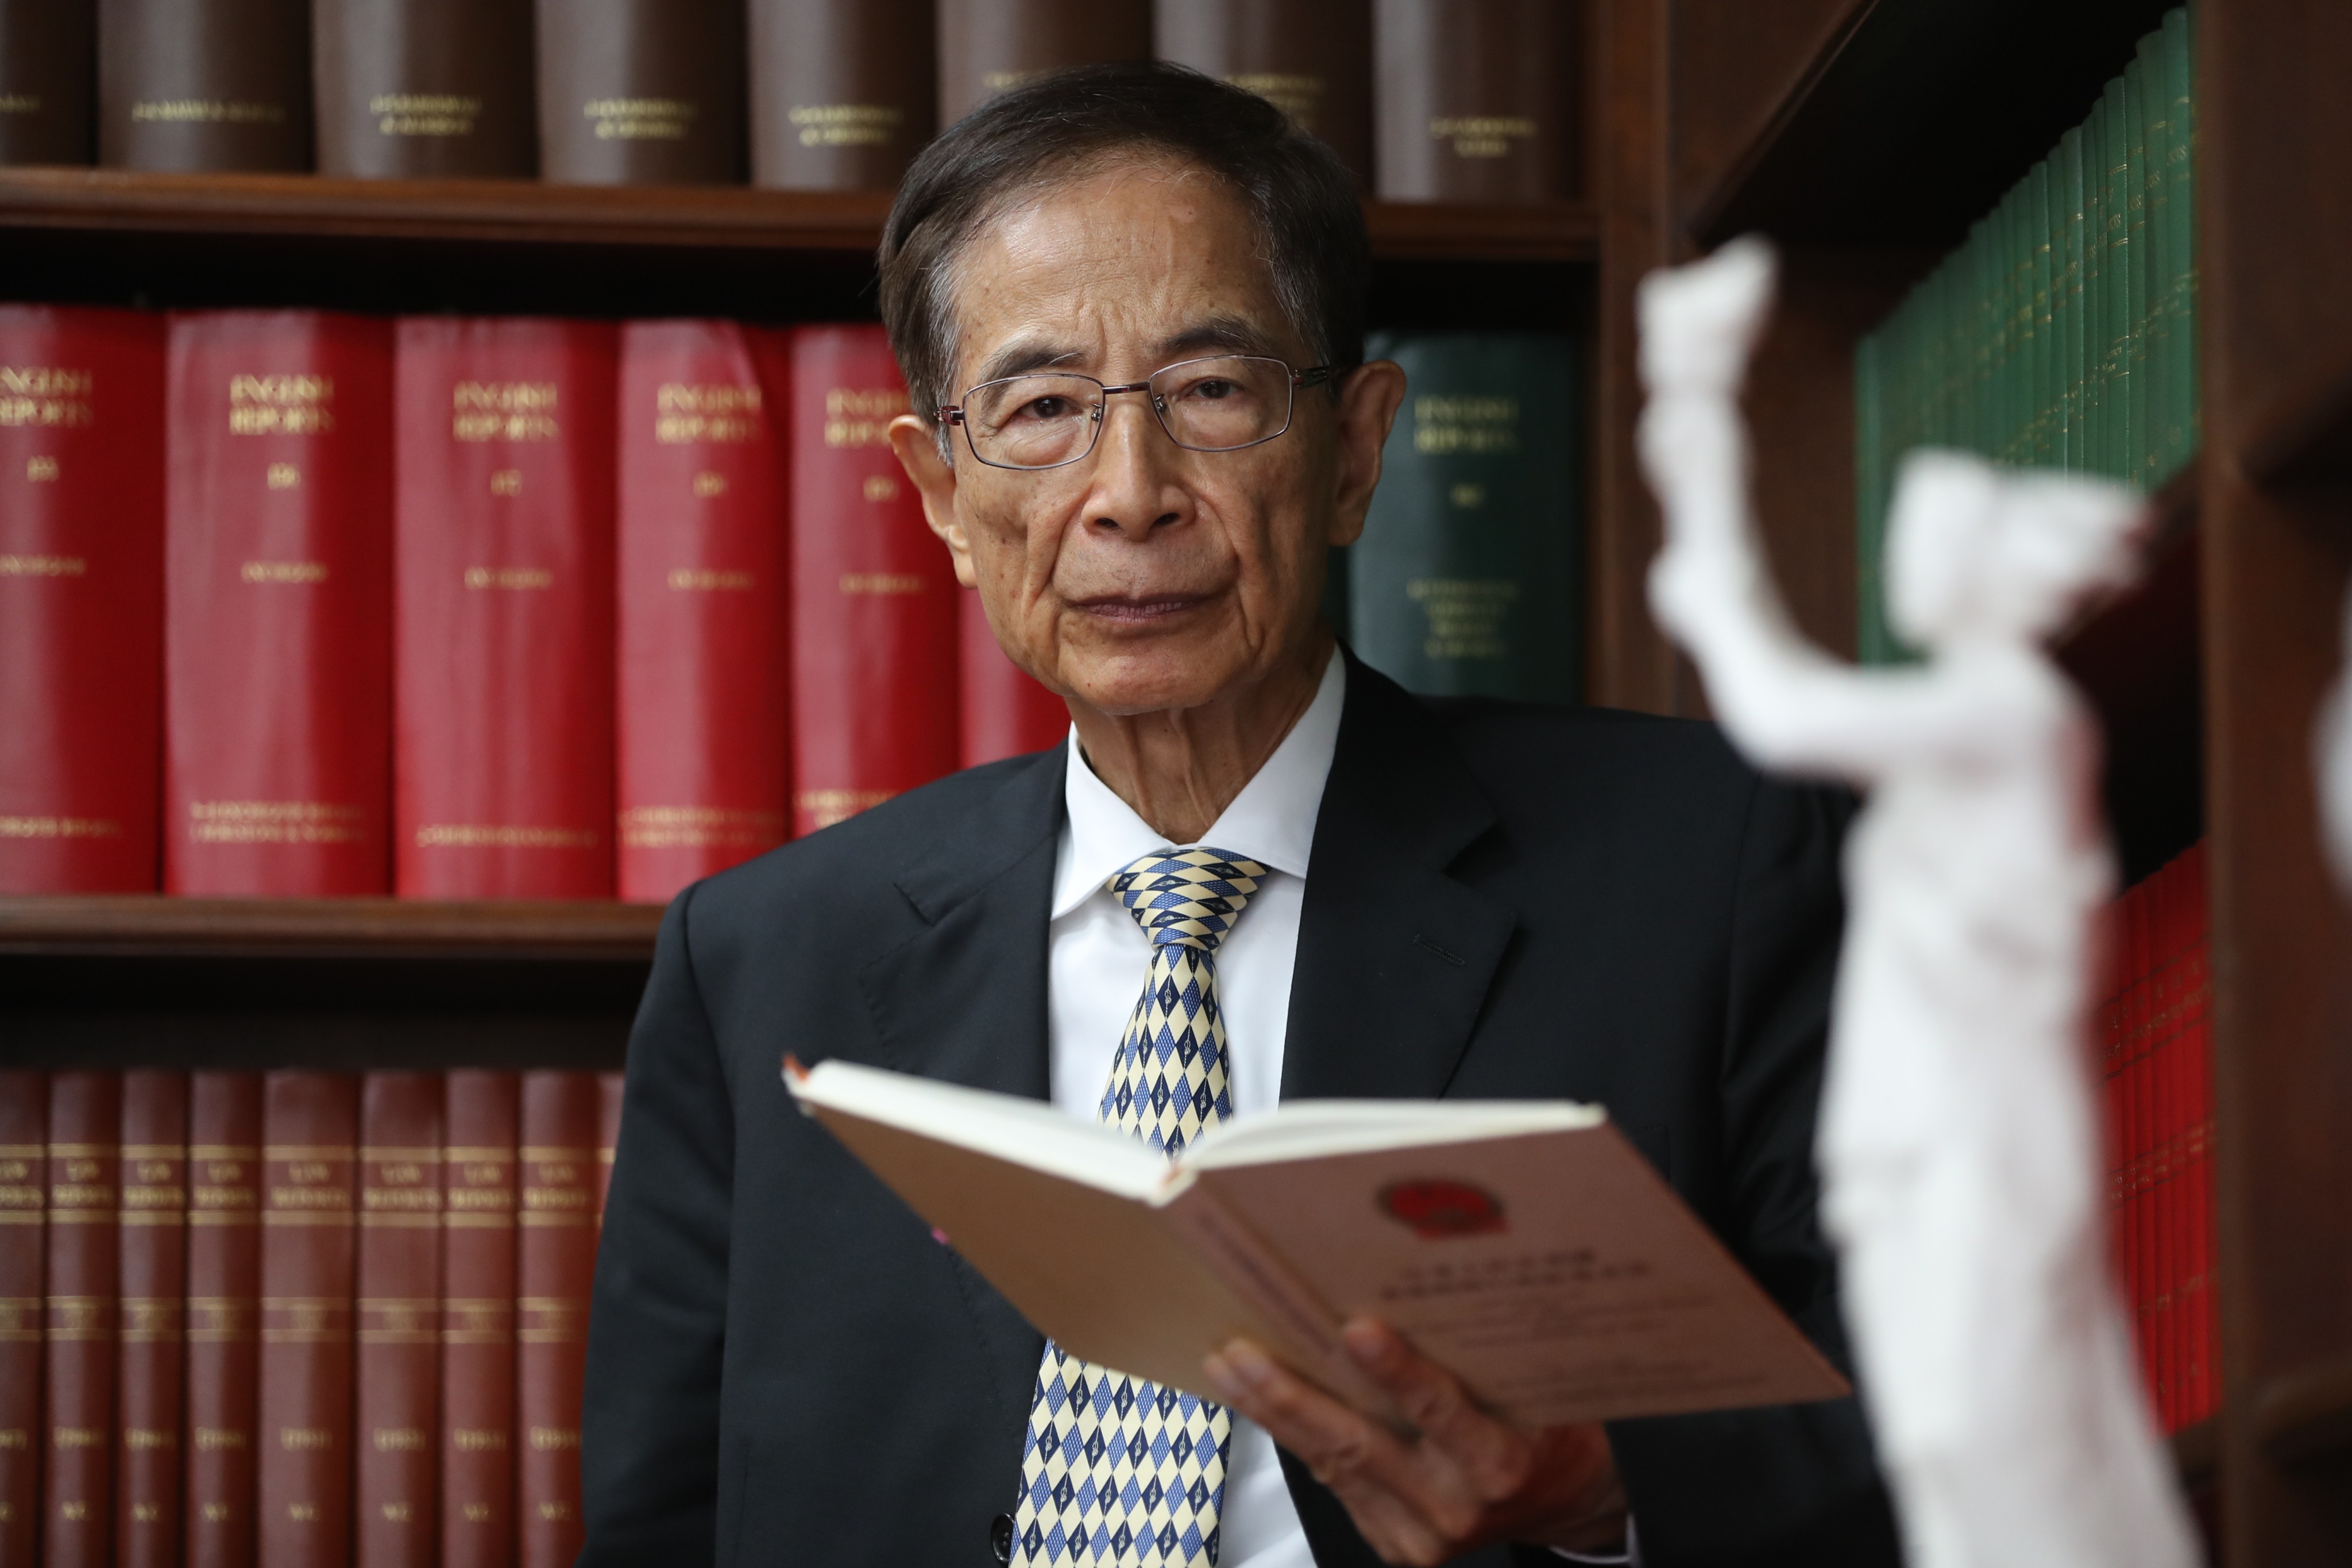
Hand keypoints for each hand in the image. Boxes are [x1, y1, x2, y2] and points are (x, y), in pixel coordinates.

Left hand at [1203, 1320, 1625, 1565]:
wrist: (1565, 1502)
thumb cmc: (1547, 1427)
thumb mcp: (1533, 1386)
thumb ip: (1476, 1356)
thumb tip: (1403, 1288)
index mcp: (1500, 1463)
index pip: (1440, 1413)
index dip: (1397, 1374)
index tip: (1355, 1330)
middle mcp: (1455, 1506)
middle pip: (1358, 1446)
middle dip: (1291, 1397)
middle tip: (1243, 1353)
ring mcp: (1418, 1535)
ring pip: (1331, 1465)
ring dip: (1273, 1414)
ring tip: (1229, 1367)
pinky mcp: (1394, 1545)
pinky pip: (1334, 1484)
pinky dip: (1295, 1439)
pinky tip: (1260, 1403)